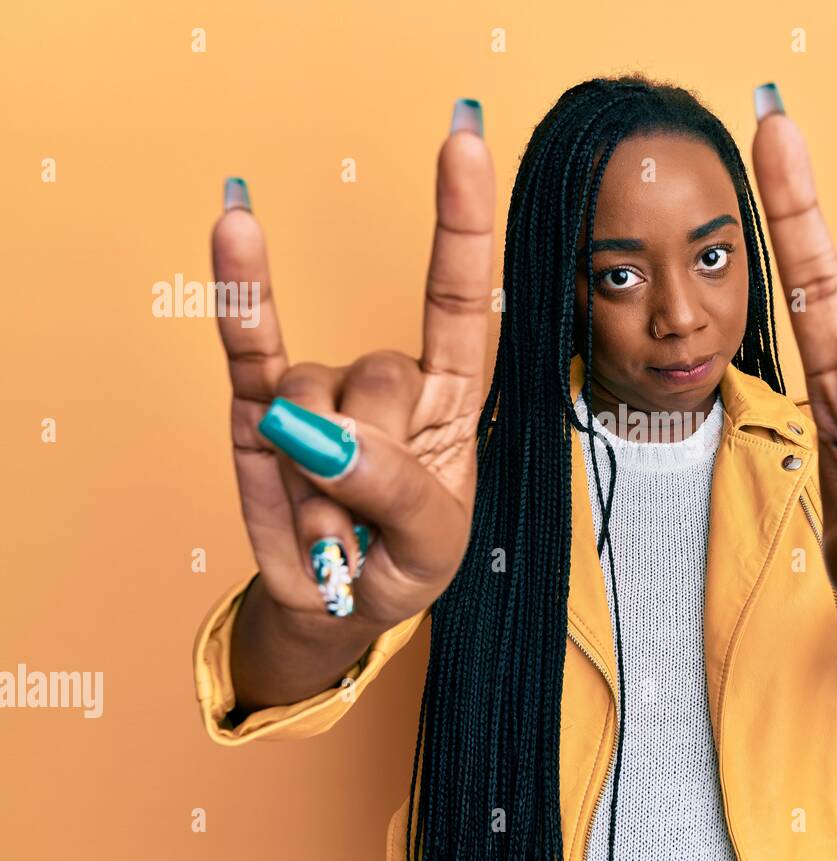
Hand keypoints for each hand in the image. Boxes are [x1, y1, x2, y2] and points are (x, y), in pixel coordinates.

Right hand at [211, 101, 495, 631]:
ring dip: (317, 477)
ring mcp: (321, 389)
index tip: (463, 140)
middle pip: (382, 372)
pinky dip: (240, 292)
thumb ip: (400, 490)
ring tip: (332, 528)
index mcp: (452, 398)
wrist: (339, 607)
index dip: (465, 223)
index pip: (464, 298)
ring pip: (316, 395)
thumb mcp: (434, 545)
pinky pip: (249, 345)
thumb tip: (322, 432)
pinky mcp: (261, 407)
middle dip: (372, 457)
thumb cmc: (405, 564)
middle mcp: (389, 381)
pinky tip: (234, 225)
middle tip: (368, 524)